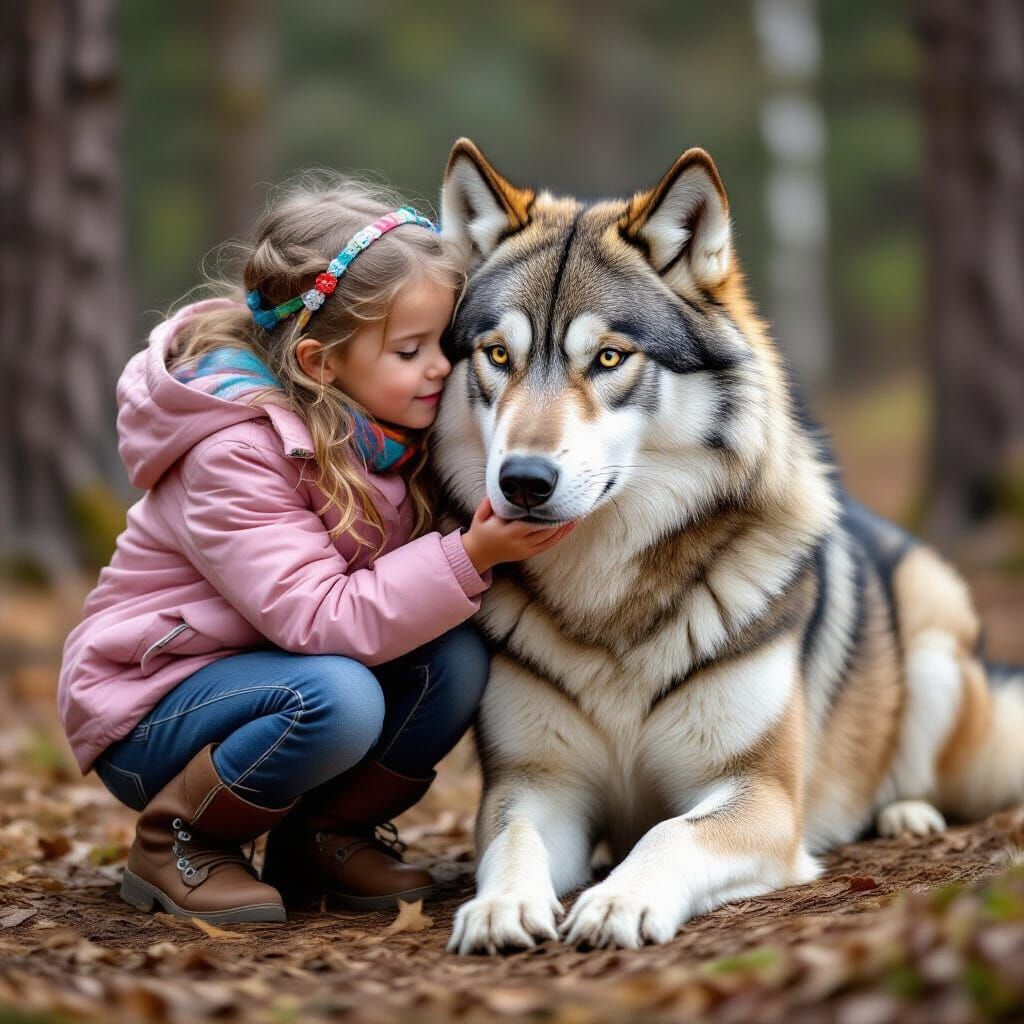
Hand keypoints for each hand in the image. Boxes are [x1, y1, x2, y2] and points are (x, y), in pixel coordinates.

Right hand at [461, 497, 575, 573]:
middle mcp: (519, 542)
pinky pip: (548, 546)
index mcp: (508, 532)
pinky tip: (568, 528)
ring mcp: (525, 550)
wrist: (478, 554)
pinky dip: (560, 537)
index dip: (546, 515)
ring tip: (576, 517)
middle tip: (574, 508)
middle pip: (544, 531)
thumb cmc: (480, 531)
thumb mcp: (480, 515)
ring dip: (563, 528)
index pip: (531, 523)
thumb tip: (501, 489)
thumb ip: (490, 502)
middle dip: (560, 520)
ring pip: (549, 539)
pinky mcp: (529, 553)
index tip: (558, 503)